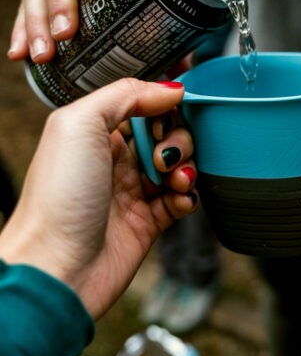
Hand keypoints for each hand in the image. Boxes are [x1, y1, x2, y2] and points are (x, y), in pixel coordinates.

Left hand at [0, 78, 197, 318]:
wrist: (56, 267)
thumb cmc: (58, 195)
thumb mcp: (79, 123)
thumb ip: (126, 94)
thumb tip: (172, 88)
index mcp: (95, 132)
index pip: (142, 104)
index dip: (164, 104)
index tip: (174, 108)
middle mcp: (115, 159)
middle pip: (167, 132)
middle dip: (179, 136)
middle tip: (164, 154)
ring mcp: (133, 192)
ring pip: (179, 164)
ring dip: (187, 165)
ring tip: (175, 179)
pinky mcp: (149, 223)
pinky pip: (183, 200)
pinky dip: (188, 196)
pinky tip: (179, 199)